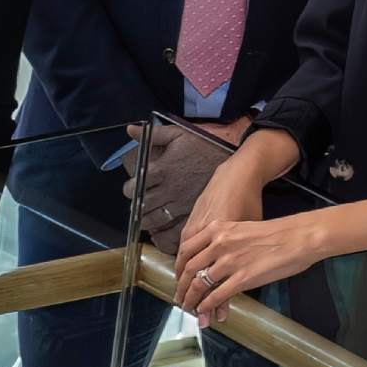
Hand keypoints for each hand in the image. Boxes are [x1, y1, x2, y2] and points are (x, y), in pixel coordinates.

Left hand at [135, 117, 247, 244]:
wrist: (237, 161)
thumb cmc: (206, 146)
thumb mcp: (179, 134)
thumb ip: (154, 134)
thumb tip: (131, 129)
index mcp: (162, 170)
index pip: (134, 186)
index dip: (129, 190)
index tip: (131, 190)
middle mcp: (169, 189)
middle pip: (143, 206)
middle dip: (137, 208)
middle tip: (138, 208)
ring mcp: (181, 204)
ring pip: (156, 220)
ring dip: (148, 222)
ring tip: (147, 221)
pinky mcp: (195, 215)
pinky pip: (174, 231)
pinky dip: (165, 237)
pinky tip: (162, 236)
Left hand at [174, 210, 323, 323]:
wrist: (300, 236)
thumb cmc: (277, 232)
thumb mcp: (241, 228)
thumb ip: (225, 240)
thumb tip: (215, 257)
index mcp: (217, 229)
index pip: (186, 250)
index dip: (178, 267)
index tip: (178, 277)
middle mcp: (218, 244)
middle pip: (189, 269)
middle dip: (181, 287)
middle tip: (179, 298)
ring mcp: (229, 262)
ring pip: (199, 284)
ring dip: (191, 300)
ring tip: (188, 308)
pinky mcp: (242, 278)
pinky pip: (216, 295)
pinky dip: (206, 305)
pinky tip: (204, 311)